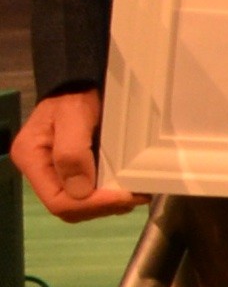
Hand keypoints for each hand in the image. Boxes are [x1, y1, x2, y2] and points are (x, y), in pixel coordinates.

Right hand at [10, 89, 138, 222]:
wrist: (81, 79)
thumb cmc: (76, 93)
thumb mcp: (73, 115)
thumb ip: (72, 152)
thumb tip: (80, 192)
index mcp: (31, 158)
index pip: (57, 201)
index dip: (91, 205)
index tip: (124, 197)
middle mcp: (40, 170)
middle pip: (69, 207)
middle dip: (102, 206)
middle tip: (136, 196)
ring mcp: (56, 171)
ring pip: (80, 203)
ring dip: (108, 203)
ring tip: (135, 193)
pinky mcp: (72, 169)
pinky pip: (88, 191)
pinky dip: (108, 194)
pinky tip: (126, 186)